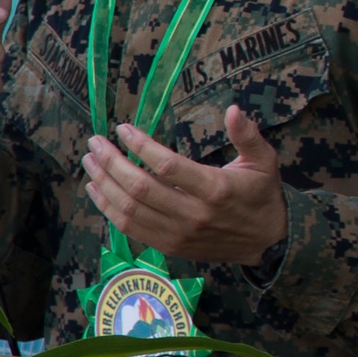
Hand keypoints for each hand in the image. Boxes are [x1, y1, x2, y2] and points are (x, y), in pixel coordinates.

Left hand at [81, 104, 286, 265]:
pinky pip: (131, 229)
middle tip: (95, 142)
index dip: (140, 146)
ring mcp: (178, 234)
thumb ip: (247, 135)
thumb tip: (233, 109)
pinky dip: (108, 210)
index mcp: (215, 189)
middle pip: (140, 189)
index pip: (167, 167)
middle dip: (111, 163)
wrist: (267, 243)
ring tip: (90, 161)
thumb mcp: (264, 161)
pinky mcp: (170, 246)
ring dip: (104, 184)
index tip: (122, 129)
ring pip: (129, 211)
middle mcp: (193, 214)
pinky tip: (96, 190)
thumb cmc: (262, 195)